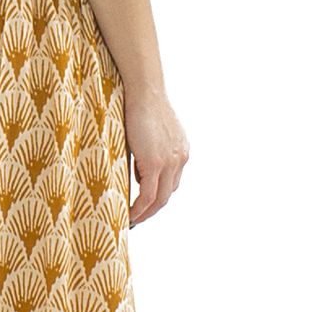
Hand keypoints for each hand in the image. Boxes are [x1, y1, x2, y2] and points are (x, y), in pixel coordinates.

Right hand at [123, 87, 189, 226]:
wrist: (144, 91)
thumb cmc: (141, 105)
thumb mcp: (149, 132)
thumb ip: (148, 151)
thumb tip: (136, 170)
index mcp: (180, 151)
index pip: (171, 182)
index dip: (158, 196)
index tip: (144, 205)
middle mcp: (180, 158)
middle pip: (168, 194)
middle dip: (152, 210)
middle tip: (137, 219)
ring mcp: (169, 162)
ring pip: (160, 199)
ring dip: (146, 213)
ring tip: (132, 220)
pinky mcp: (155, 163)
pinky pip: (148, 195)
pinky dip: (140, 208)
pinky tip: (130, 215)